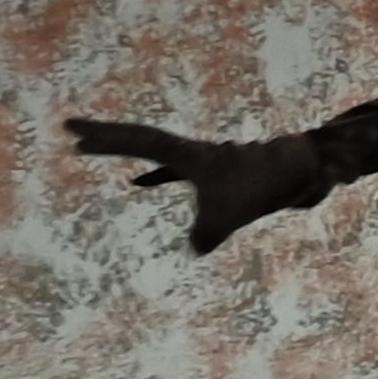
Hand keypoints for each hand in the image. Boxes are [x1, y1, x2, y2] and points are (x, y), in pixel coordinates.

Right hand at [64, 118, 328, 253]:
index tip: (71, 130)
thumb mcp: (230, 215)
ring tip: (93, 148)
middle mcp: (193, 152)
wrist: (306, 170)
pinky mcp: (218, 176)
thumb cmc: (266, 186)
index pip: (137, 140)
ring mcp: (205, 162)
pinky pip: (175, 175)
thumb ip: (205, 234)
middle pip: (139, 138)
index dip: (104, 138)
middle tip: (71, 130)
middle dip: (104, 136)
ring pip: (154, 154)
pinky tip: (138, 184)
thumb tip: (195, 247)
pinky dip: (154, 177)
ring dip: (124, 151)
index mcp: (188, 154)